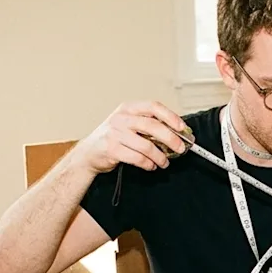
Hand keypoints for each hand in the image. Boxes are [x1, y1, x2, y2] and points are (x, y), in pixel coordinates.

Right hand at [73, 101, 189, 174]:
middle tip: (180, 149)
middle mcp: (121, 118)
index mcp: (128, 108)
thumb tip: (176, 132)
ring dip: (160, 157)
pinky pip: (138, 158)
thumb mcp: (128, 124)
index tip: (182, 128)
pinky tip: (151, 166)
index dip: (171, 116)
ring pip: (147, 146)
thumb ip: (148, 125)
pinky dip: (148, 164)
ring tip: (164, 162)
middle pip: (153, 126)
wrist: (88, 153)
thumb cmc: (113, 138)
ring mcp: (115, 134)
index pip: (153, 106)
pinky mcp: (112, 150)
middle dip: (171, 139)